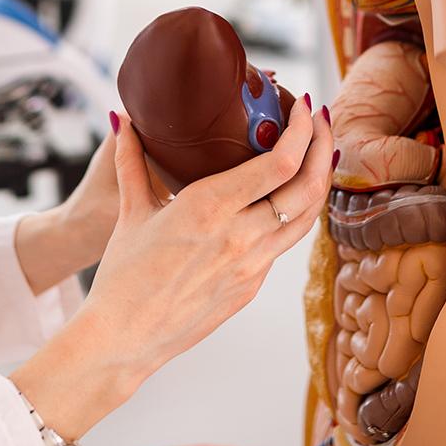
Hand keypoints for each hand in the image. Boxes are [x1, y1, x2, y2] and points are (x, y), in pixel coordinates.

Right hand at [11, 94, 332, 438]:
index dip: (303, 130)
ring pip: (307, 218)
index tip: (302, 105)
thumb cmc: (122, 277)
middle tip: (320, 121)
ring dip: (319, 181)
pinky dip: (293, 213)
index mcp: (209, 209)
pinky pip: (283, 243)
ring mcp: (252, 267)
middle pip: (309, 187)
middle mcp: (240, 237)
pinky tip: (285, 197)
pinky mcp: (252, 288)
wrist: (124, 340)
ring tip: (318, 153)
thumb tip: (122, 120)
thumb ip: (131, 161)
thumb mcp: (129, 212)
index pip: (281, 163)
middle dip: (323, 147)